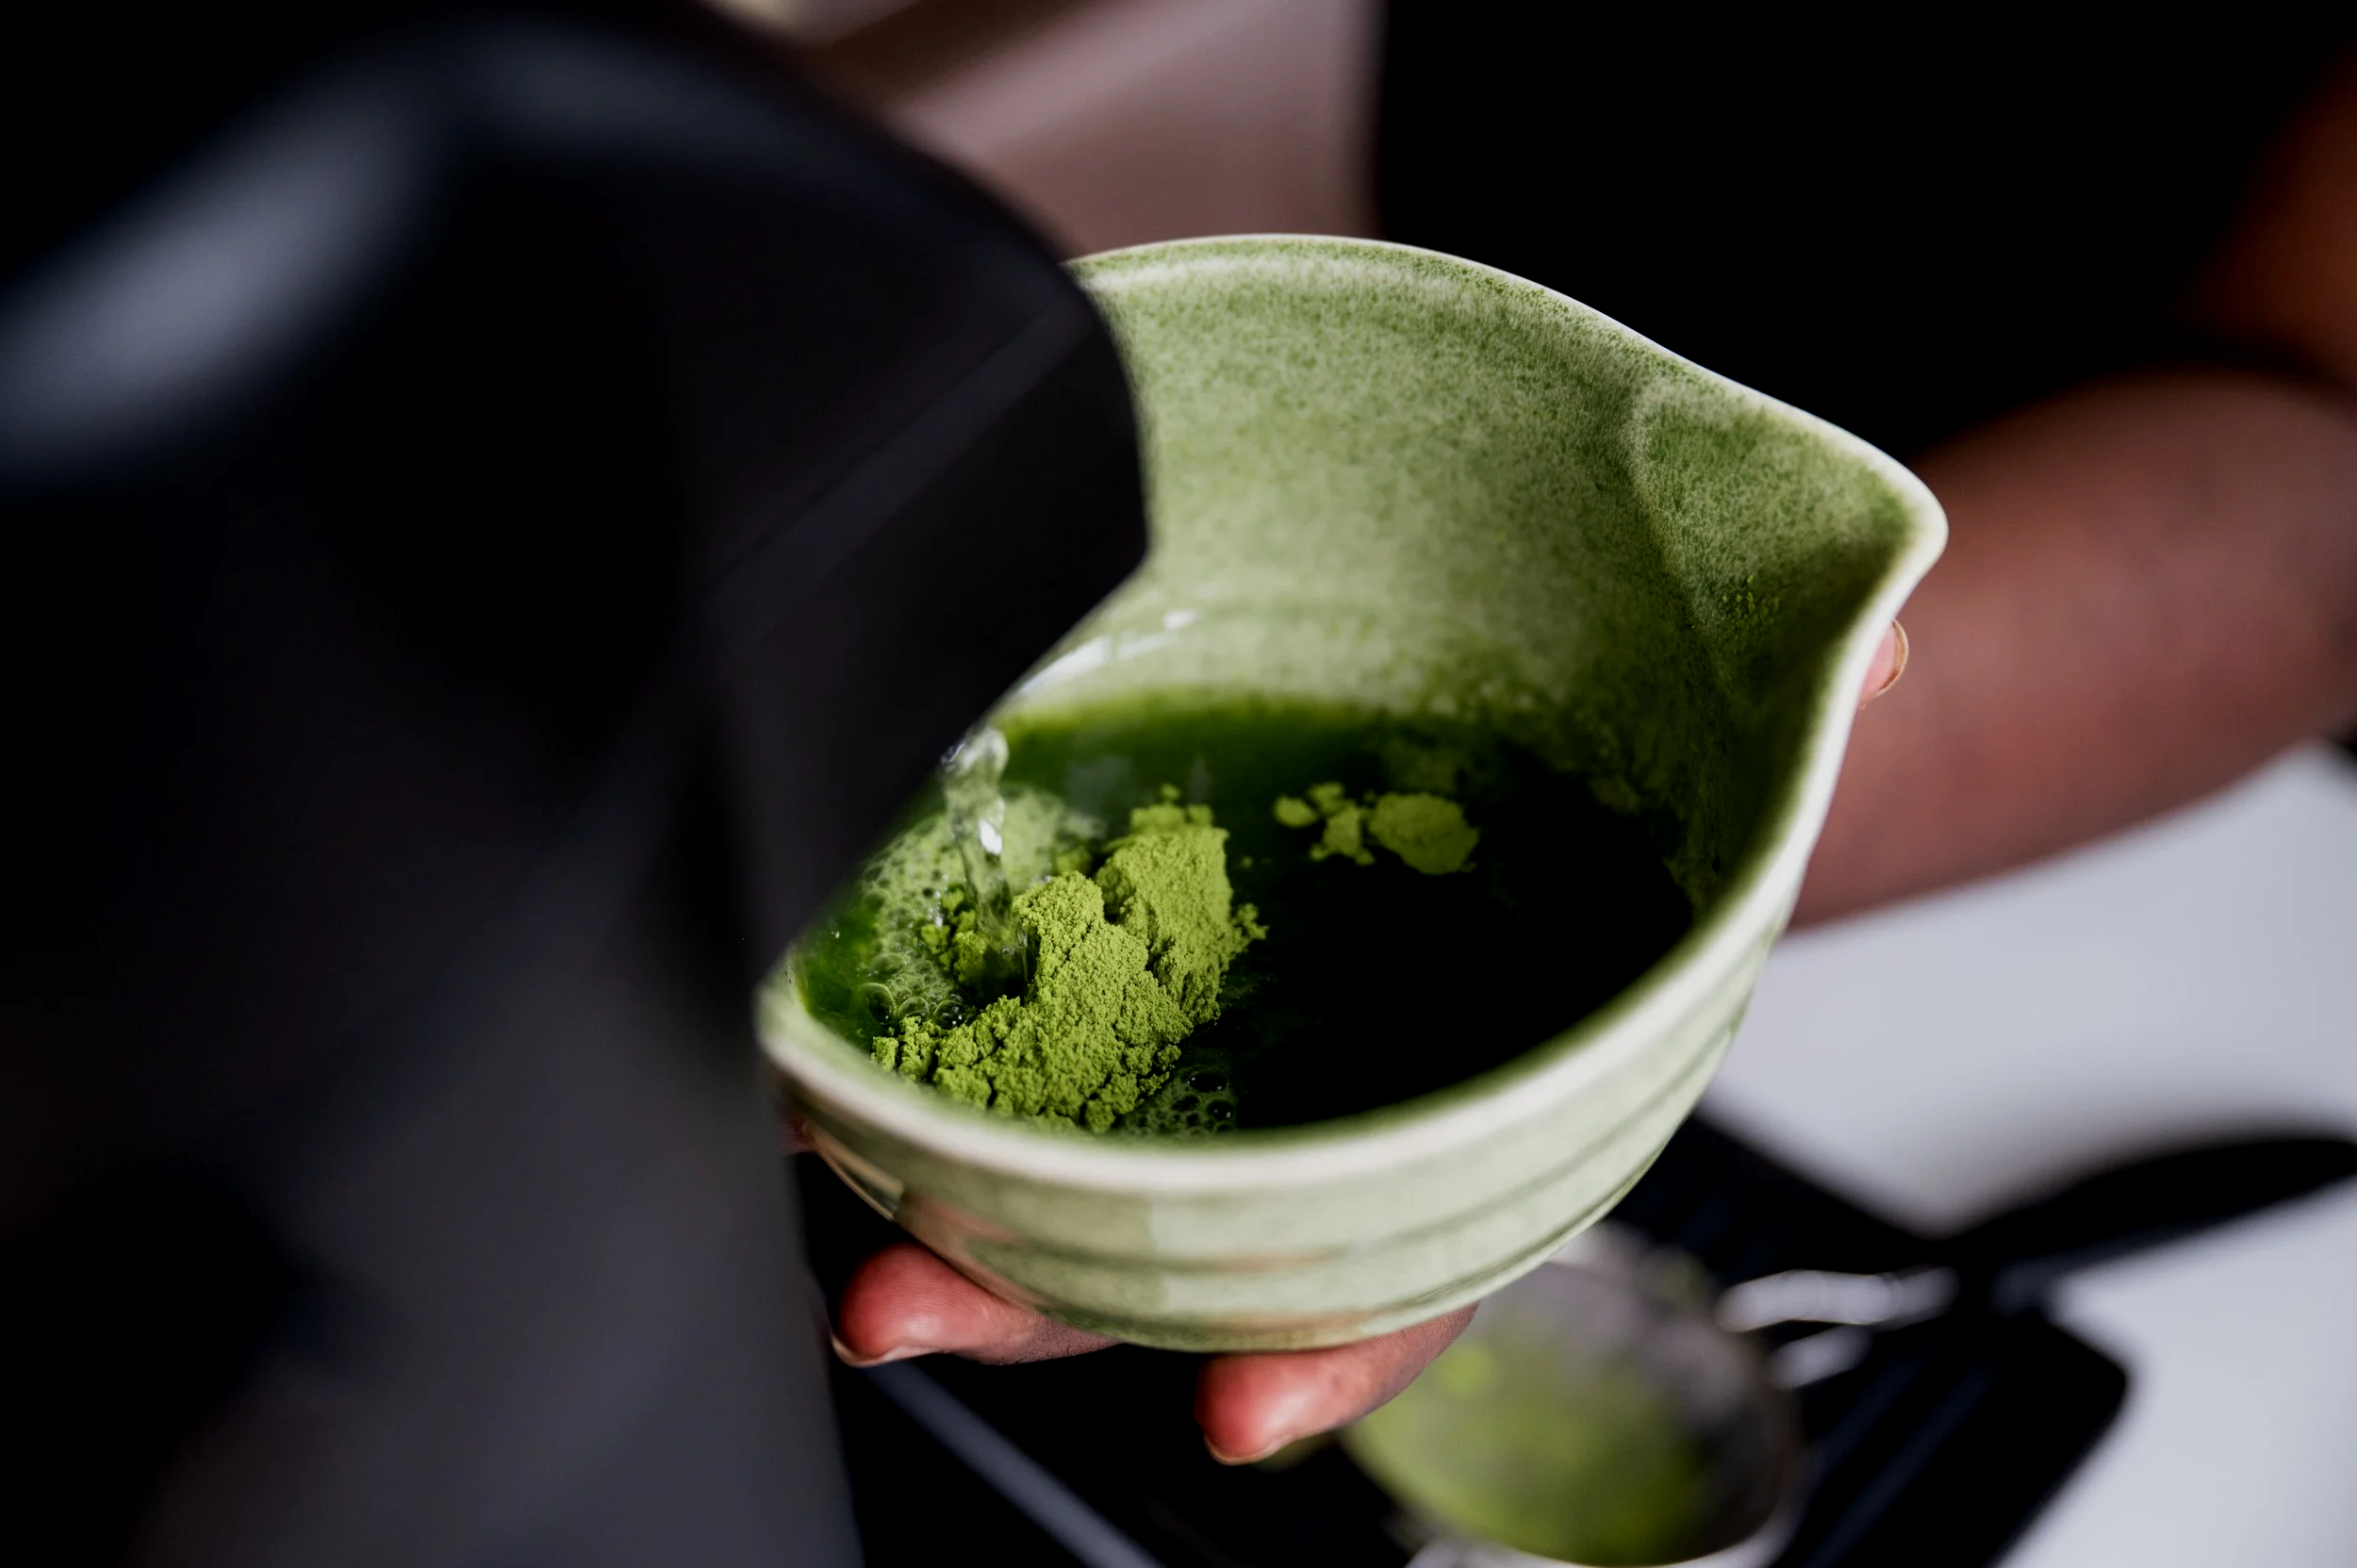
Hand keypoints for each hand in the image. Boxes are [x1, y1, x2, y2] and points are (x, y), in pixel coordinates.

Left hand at [820, 620, 1902, 1460]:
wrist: (1558, 695)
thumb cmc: (1633, 748)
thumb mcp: (1725, 723)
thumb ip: (1787, 701)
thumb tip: (1868, 646)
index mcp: (1480, 1087)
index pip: (1423, 1255)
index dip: (1344, 1343)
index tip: (1246, 1405)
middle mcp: (1329, 1088)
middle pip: (1188, 1239)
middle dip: (1049, 1290)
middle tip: (912, 1302)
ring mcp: (1215, 1026)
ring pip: (1069, 1154)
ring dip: (934, 1179)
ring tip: (814, 1170)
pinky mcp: (1119, 938)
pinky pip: (1005, 1018)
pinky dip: (913, 1048)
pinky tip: (821, 1036)